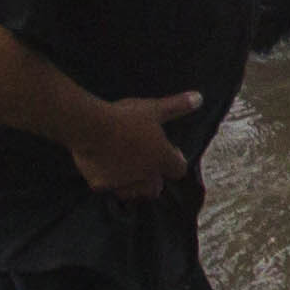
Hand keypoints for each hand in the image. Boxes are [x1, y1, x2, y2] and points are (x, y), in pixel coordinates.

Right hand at [72, 90, 200, 199]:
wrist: (90, 127)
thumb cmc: (125, 117)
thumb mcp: (154, 109)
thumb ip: (177, 106)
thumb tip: (199, 98)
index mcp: (162, 159)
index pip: (178, 170)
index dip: (175, 161)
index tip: (169, 150)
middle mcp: (145, 175)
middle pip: (156, 187)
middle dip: (154, 179)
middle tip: (146, 164)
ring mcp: (123, 183)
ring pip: (133, 191)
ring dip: (134, 185)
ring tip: (128, 170)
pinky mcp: (101, 185)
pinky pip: (110, 189)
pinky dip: (110, 182)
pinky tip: (106, 170)